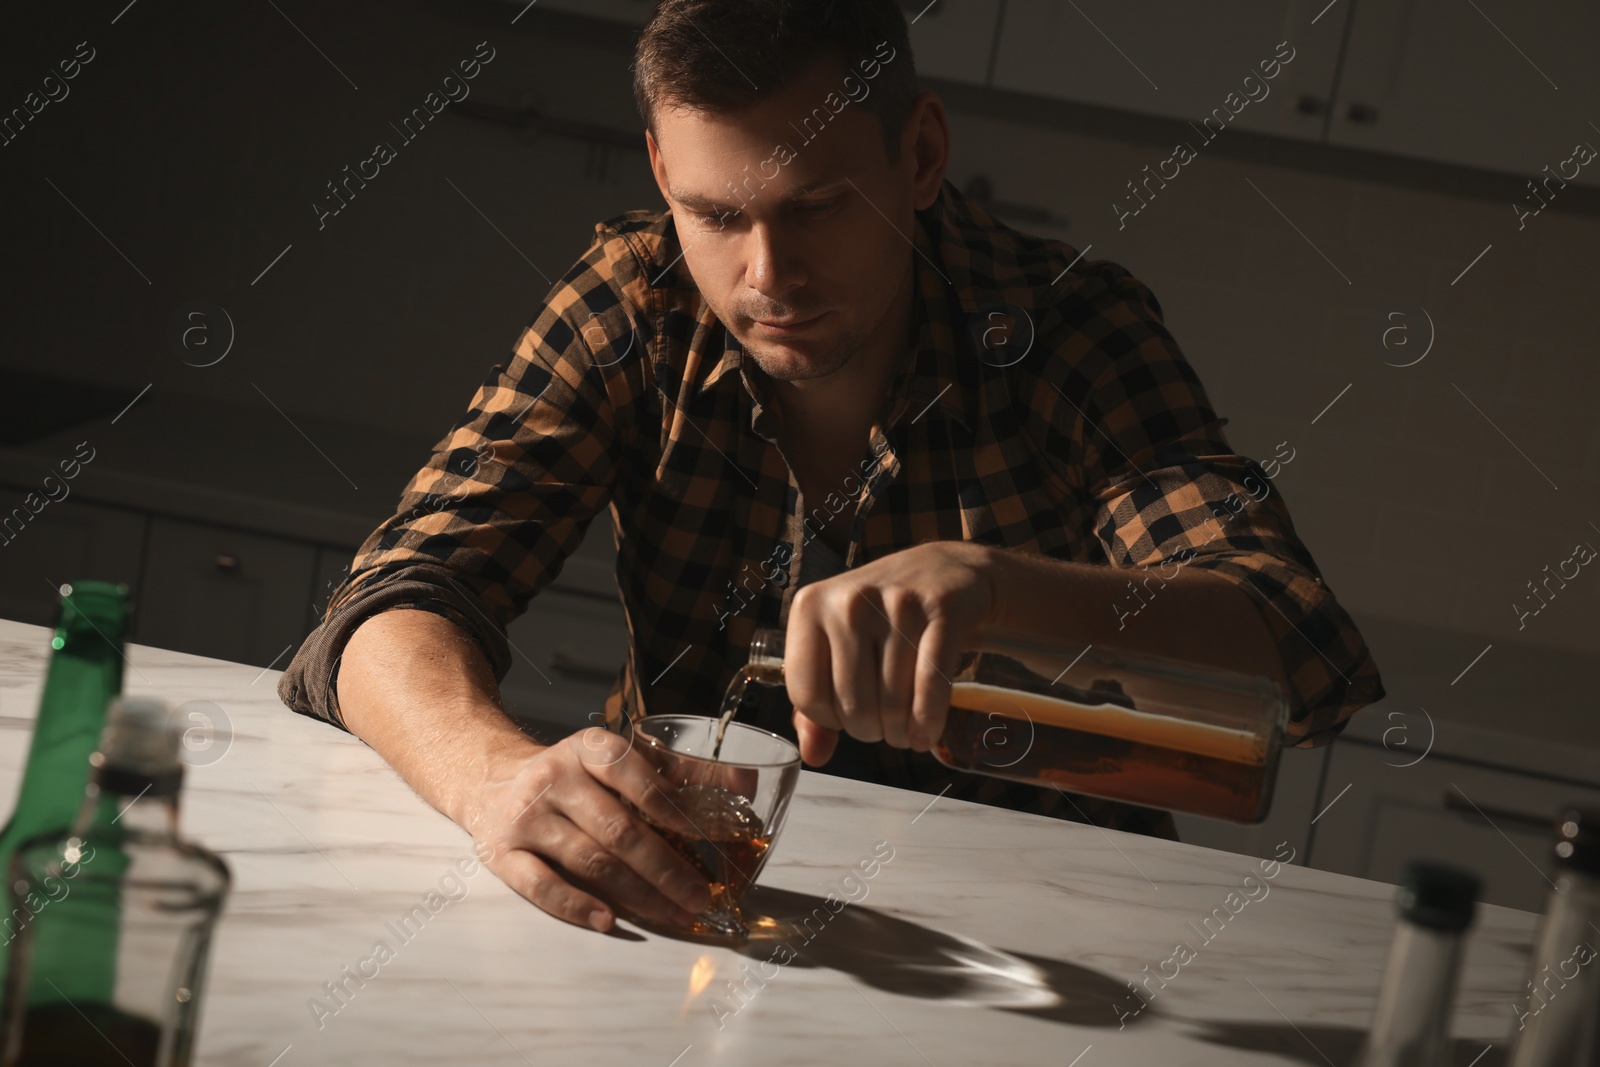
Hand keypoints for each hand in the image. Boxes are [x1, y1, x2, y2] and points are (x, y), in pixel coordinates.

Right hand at [462, 727, 714, 933]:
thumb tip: (745, 784)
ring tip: (675, 913)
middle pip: (617, 828)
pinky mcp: (502, 853)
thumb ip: (678, 770)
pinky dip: (577, 905)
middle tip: (700, 895)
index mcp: (587, 748)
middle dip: (665, 867)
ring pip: (589, 860)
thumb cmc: (572, 776)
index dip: (665, 802)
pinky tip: (610, 921)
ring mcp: (526, 817)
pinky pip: (541, 885)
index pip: (629, 771)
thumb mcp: (616, 760)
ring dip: (637, 894)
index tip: (699, 833)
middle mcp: (554, 778)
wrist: (490, 781)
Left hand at [784, 541, 997, 764]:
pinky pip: (931, 688)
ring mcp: (897, 603)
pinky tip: (926, 733)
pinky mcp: (941, 611)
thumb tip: (812, 756)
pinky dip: (929, 723)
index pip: (807, 695)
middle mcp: (850, 601)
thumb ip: (814, 704)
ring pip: (893, 702)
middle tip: (883, 727)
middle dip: (870, 731)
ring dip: (901, 732)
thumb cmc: (880, 616)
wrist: (943, 571)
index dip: (828, 720)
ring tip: (905, 730)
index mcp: (811, 606)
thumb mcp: (836, 645)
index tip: (846, 717)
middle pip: (852, 705)